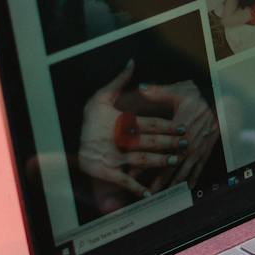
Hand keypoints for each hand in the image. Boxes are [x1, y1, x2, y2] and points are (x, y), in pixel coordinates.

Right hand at [76, 62, 180, 196]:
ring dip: (159, 161)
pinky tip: (151, 192)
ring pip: (141, 160)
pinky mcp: (107, 172)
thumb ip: (119, 81)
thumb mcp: (100, 97)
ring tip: (175, 161)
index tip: (183, 127)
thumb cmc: (90, 121)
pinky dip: (137, 188)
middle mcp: (119, 140)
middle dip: (169, 143)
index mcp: (121, 122)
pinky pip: (125, 180)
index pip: (149, 124)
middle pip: (149, 142)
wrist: (68, 143)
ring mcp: (114, 157)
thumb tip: (132, 62)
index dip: (167, 126)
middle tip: (186, 144)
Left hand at [135, 80, 220, 188]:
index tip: (130, 170)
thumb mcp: (178, 91)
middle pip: (168, 166)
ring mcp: (196, 150)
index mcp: (176, 131)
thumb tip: (140, 87)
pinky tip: (187, 189)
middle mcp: (186, 144)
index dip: (143, 160)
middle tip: (145, 192)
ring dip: (171, 184)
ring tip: (161, 194)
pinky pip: (198, 169)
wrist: (222, 103)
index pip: (156, 149)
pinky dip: (192, 179)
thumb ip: (157, 91)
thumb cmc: (198, 96)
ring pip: (182, 171)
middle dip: (156, 179)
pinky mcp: (204, 151)